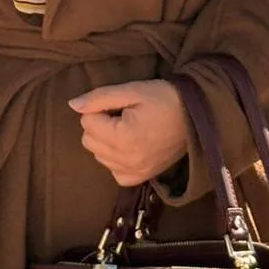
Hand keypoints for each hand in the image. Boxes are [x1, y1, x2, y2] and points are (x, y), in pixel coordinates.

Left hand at [69, 80, 188, 187]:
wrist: (196, 115)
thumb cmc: (164, 98)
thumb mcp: (131, 90)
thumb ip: (99, 98)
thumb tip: (72, 105)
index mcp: (123, 138)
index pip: (86, 122)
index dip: (99, 108)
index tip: (120, 104)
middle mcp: (127, 161)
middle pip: (89, 141)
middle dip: (100, 125)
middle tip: (123, 115)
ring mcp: (135, 172)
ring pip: (99, 156)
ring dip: (106, 141)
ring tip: (128, 128)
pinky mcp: (143, 178)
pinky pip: (114, 172)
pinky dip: (116, 159)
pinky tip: (129, 145)